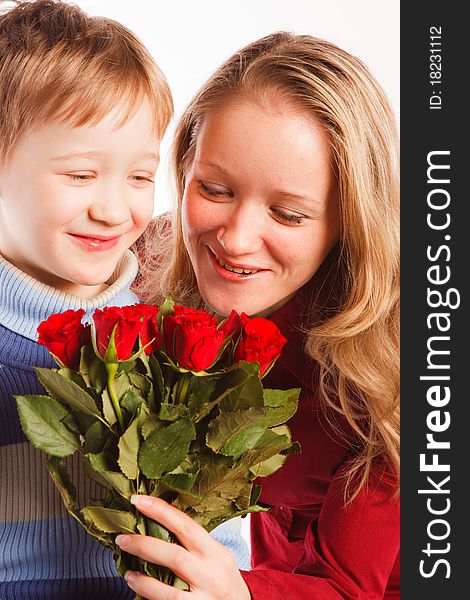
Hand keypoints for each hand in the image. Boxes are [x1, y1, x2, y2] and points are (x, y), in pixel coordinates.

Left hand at [116, 495, 250, 598]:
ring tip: (128, 573)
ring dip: (143, 580)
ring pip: (169, 590)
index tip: (139, 500)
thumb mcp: (217, 555)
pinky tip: (139, 591)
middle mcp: (211, 574)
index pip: (186, 525)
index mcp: (215, 552)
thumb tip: (158, 523)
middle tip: (122, 539)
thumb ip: (195, 543)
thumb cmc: (224, 579)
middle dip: (144, 545)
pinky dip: (150, 597)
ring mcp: (204, 598)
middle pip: (174, 556)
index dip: (161, 511)